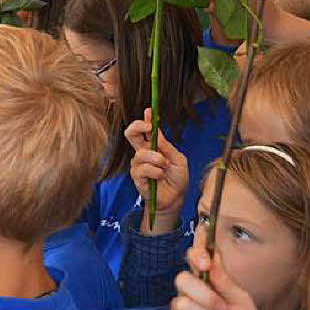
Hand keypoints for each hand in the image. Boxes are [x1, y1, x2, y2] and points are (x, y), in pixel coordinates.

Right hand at [125, 108, 188, 233]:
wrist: (175, 199)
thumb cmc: (177, 178)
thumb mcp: (178, 159)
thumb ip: (166, 146)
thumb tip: (155, 132)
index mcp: (153, 146)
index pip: (145, 129)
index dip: (145, 119)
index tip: (149, 111)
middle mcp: (143, 152)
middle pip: (130, 133)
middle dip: (137, 127)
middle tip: (148, 128)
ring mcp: (138, 164)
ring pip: (141, 153)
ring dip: (156, 159)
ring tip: (164, 166)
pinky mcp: (136, 177)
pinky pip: (142, 169)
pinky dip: (154, 171)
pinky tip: (160, 176)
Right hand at [167, 247, 263, 309]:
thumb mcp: (242, 303)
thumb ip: (226, 282)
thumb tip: (212, 261)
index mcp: (207, 280)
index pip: (194, 257)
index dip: (196, 255)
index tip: (206, 264)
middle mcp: (191, 291)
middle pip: (181, 279)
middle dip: (204, 296)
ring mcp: (181, 308)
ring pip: (180, 303)